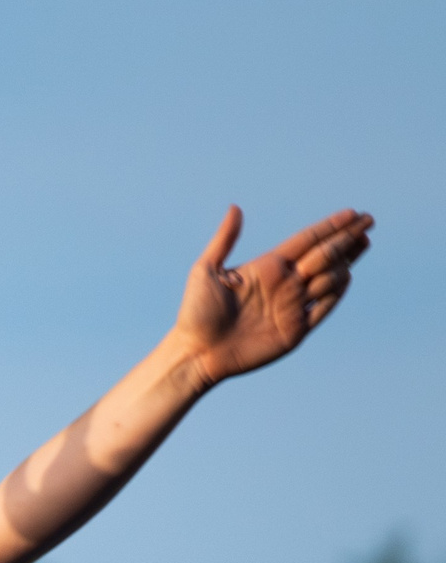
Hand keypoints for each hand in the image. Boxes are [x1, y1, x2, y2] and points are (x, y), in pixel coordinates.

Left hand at [171, 205, 372, 387]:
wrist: (195, 354)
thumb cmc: (195, 313)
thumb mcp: (205, 271)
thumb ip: (224, 240)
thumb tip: (235, 207)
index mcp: (268, 266)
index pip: (307, 240)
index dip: (331, 227)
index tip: (354, 213)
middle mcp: (284, 283)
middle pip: (325, 254)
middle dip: (347, 238)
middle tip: (368, 222)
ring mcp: (292, 306)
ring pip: (330, 278)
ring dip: (337, 265)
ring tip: (332, 260)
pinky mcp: (296, 330)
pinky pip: (325, 307)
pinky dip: (336, 292)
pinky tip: (345, 276)